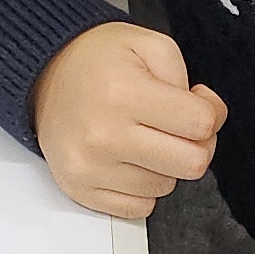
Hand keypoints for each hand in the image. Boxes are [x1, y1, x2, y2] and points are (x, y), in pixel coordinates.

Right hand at [29, 23, 226, 221]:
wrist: (44, 75)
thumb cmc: (98, 60)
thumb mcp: (149, 44)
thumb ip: (185, 77)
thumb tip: (206, 121)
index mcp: (124, 94)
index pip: (202, 125)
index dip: (210, 112)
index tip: (195, 103)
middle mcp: (104, 135)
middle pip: (192, 164)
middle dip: (194, 143)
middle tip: (176, 125)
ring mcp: (90, 167)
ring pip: (166, 187)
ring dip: (163, 165)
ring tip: (141, 136)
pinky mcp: (80, 189)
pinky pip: (139, 208)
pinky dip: (141, 187)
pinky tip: (127, 159)